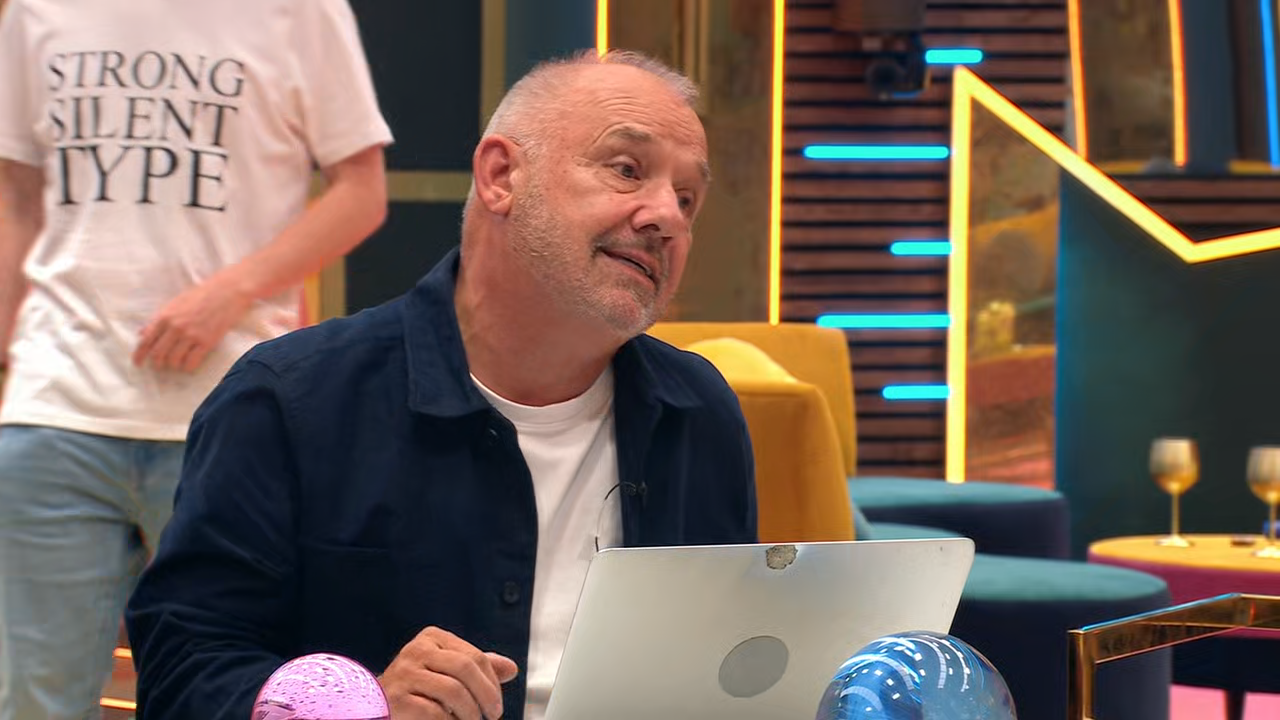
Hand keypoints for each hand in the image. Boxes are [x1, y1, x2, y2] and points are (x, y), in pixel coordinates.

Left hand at [132, 277, 253, 372]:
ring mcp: (191, 335)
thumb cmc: (201, 295)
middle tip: (160, 365)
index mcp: (165, 316)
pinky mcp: (206, 342)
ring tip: (176, 363)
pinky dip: (187, 367)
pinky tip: (189, 365)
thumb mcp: (175, 303)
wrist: (227, 292)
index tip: (137, 363)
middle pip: (158, 354)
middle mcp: (175, 327)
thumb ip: (159, 319)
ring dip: (173, 365)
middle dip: (157, 363)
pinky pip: (191, 362)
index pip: (146, 341)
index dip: (139, 355)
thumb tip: (142, 332)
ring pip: (174, 360)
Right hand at [379, 627, 518, 719]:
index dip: (492, 682)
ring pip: (453, 691)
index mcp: (432, 638)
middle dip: (487, 695)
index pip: (475, 656)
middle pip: (465, 669)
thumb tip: (510, 668)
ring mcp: (404, 673)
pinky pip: (434, 711)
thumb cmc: (417, 688)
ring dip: (470, 713)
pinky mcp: (396, 698)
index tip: (496, 703)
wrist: (377, 704)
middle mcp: (416, 650)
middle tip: (493, 714)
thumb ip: (476, 668)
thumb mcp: (448, 671)